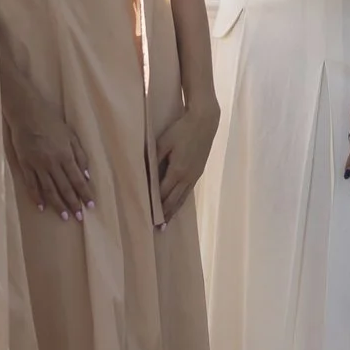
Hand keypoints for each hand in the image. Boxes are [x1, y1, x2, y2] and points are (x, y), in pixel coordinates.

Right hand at [3, 83, 92, 217]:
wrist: (27, 113)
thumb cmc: (51, 122)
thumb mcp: (71, 135)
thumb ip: (80, 155)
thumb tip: (87, 175)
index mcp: (66, 155)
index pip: (78, 180)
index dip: (85, 194)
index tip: (91, 206)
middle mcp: (52, 163)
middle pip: (64, 188)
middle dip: (73, 204)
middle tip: (79, 217)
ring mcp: (37, 165)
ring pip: (49, 190)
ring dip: (57, 204)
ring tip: (63, 217)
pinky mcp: (25, 164)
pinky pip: (31, 184)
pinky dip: (36, 197)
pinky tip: (41, 207)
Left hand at [152, 99, 218, 223]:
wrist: (205, 122)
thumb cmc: (181, 130)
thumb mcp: (162, 142)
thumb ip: (153, 159)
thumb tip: (145, 173)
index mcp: (176, 171)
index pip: (162, 193)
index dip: (155, 206)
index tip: (147, 216)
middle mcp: (186, 177)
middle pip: (173, 200)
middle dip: (164, 214)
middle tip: (157, 227)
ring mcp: (194, 176)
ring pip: (182, 198)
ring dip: (174, 211)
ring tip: (166, 223)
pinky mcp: (198, 172)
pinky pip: (188, 192)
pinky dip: (181, 202)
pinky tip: (178, 206)